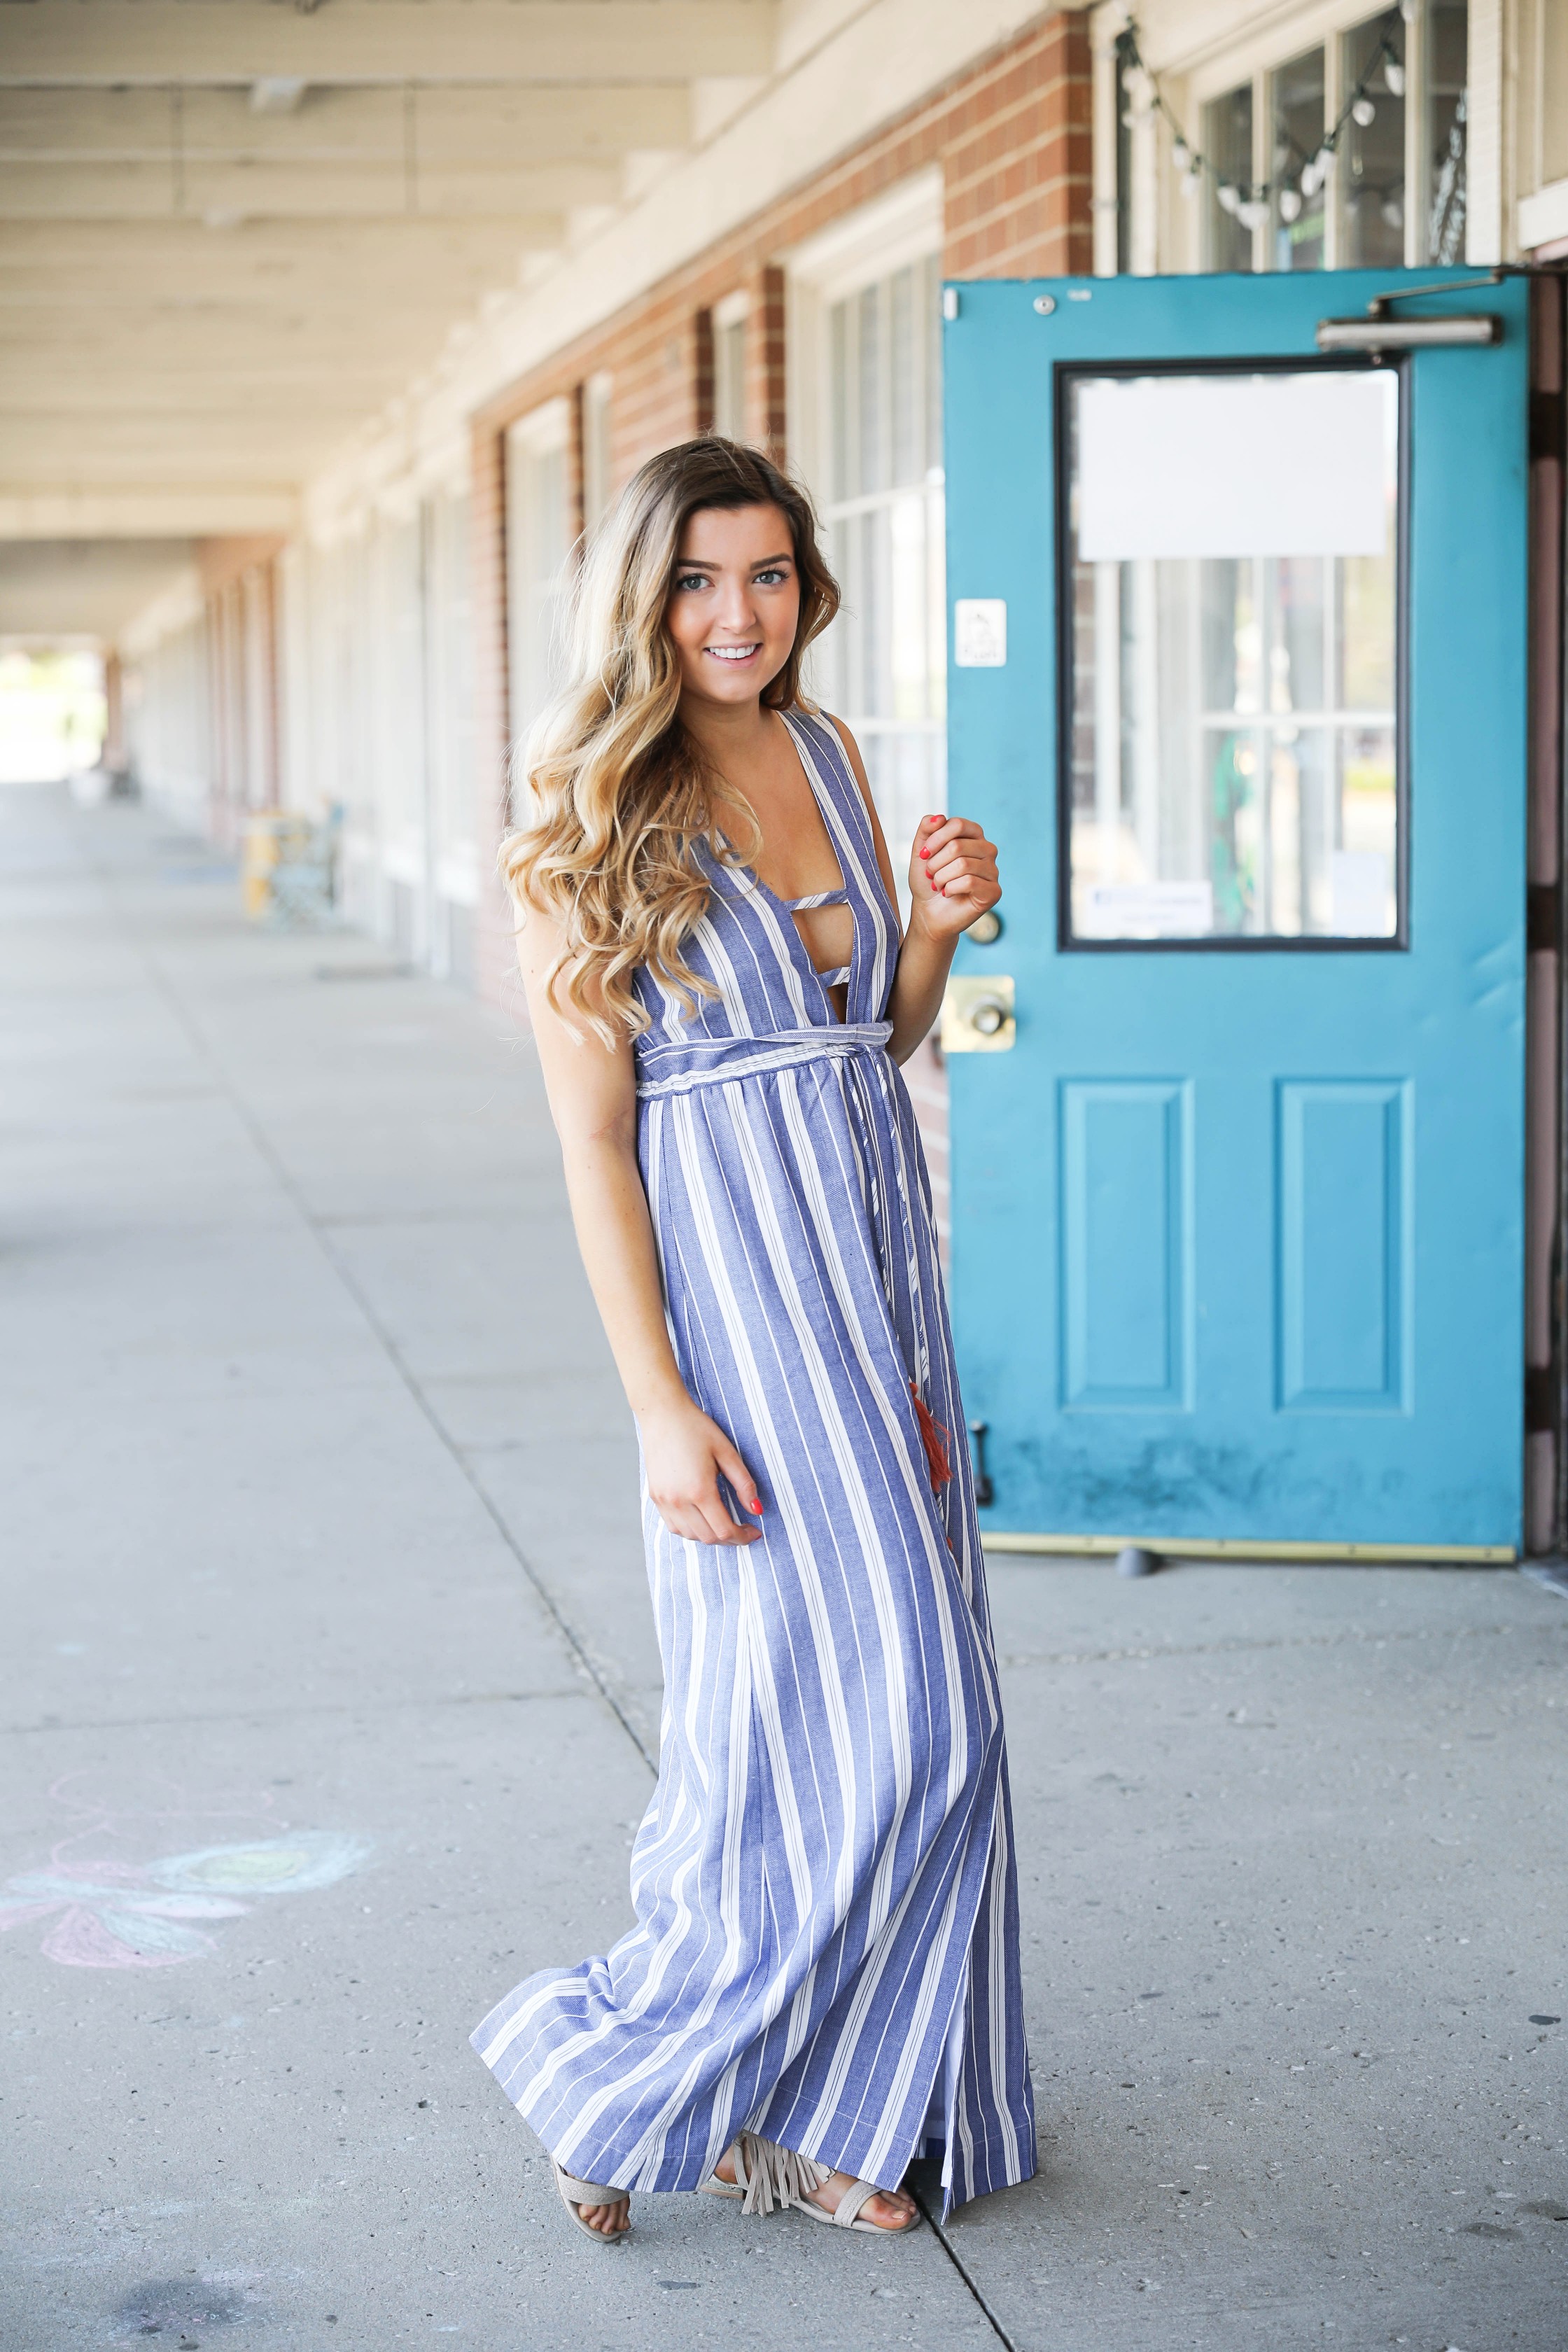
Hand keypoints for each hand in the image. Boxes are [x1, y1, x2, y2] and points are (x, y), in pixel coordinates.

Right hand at [639, 1399, 762, 1545]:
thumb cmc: (697, 1429)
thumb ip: (744, 1484)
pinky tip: (702, 1519)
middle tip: (744, 1529)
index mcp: (699, 1490)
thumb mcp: (727, 1452)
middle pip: (708, 1538)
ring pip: (690, 1536)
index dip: (743, 1536)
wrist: (663, 1415)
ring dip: (710, 1536)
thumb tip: (757, 1509)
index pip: (724, 1530)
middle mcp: (679, 1500)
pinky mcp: (655, 1497)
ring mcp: (664, 1501)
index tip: (755, 1532)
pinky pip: (674, 1527)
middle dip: (730, 1538)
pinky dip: (691, 1530)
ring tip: (724, 1523)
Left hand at [908, 813, 1000, 942]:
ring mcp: (993, 871)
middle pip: (958, 845)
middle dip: (935, 863)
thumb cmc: (927, 880)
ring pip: (963, 865)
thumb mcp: (920, 851)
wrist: (928, 912)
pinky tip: (948, 894)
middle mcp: (987, 850)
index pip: (957, 824)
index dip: (935, 840)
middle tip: (930, 874)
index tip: (923, 855)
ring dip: (941, 877)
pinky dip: (950, 889)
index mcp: (973, 835)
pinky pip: (969, 882)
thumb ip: (926, 829)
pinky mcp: (994, 891)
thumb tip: (940, 817)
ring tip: (938, 885)